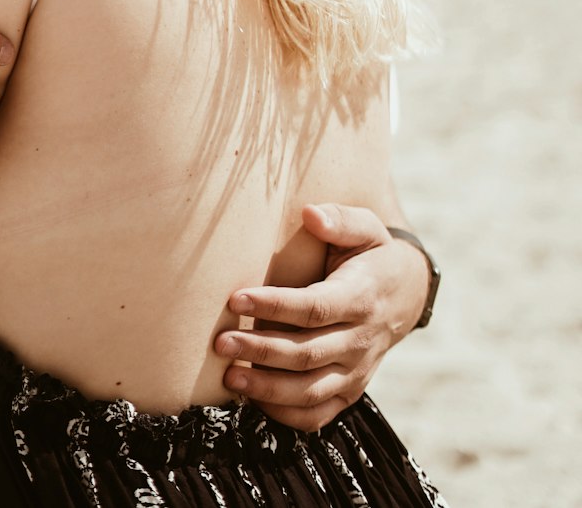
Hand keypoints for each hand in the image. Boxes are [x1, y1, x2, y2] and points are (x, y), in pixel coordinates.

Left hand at [214, 203, 428, 429]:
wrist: (407, 295)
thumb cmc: (373, 255)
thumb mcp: (366, 228)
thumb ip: (340, 219)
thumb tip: (310, 214)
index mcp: (360, 297)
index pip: (314, 308)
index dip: (275, 305)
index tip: (236, 298)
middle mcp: (360, 340)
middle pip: (307, 353)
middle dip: (260, 350)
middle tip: (220, 342)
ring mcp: (357, 371)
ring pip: (310, 390)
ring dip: (268, 388)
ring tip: (229, 377)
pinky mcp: (351, 391)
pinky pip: (319, 414)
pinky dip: (287, 414)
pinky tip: (255, 400)